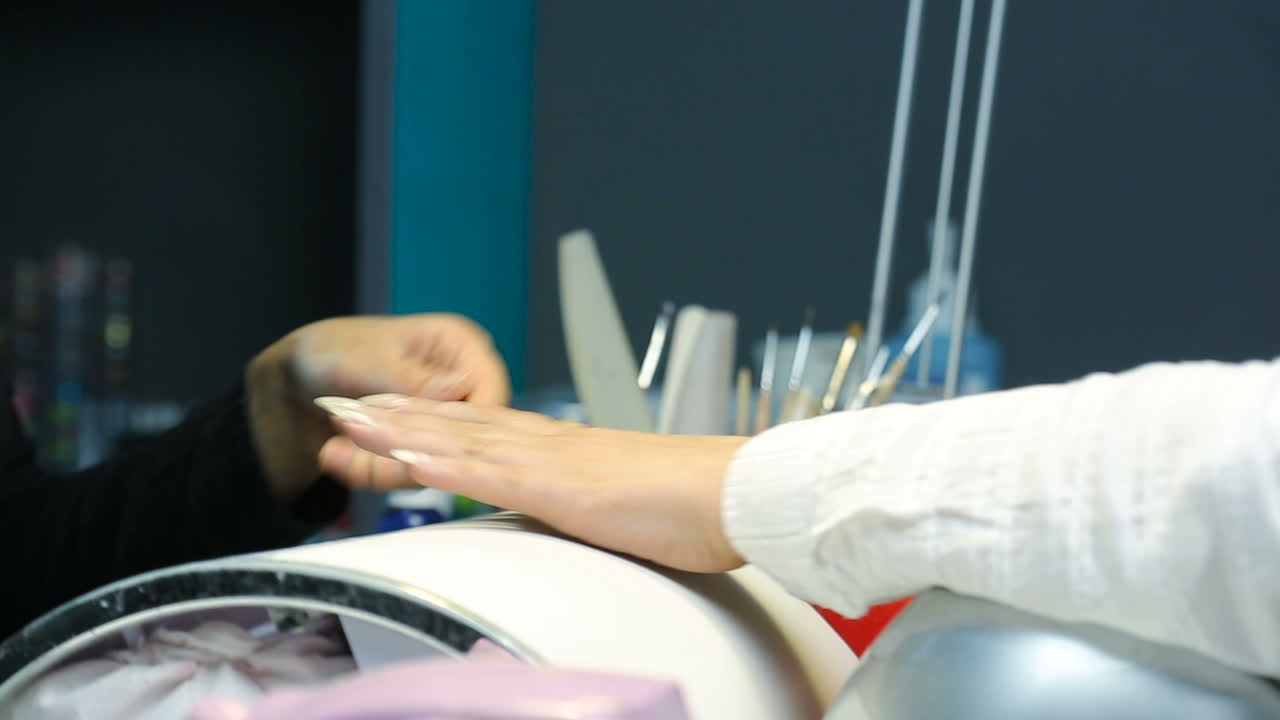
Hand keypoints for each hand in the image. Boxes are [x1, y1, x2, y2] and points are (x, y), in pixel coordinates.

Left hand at [246, 314, 509, 500]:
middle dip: (407, 455)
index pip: (490, 397)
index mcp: (461, 348)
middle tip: (357, 457)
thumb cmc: (333, 350)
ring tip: (331, 453)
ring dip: (380, 467)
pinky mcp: (420, 451)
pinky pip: (408, 476)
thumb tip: (460, 387)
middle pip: (463, 440)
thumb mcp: (369, 358)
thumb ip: (413, 378)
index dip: (466, 429)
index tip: (421, 447)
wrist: (293, 381)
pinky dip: (368, 472)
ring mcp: (441, 423)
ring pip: (435, 465)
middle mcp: (460, 387)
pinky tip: (332, 456)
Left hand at [315, 396, 747, 572]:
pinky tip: (397, 453)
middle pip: (455, 425)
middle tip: (344, 402)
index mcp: (565, 450)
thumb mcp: (634, 504)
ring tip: (347, 416)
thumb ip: (603, 504)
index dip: (435, 420)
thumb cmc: (696, 503)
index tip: (396, 411)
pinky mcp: (552, 486)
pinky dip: (434, 461)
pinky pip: (479, 472)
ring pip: (454, 439)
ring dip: (396, 428)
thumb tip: (591, 512)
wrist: (731, 490)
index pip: (484, 430)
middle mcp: (547, 445)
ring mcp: (546, 461)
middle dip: (396, 414)